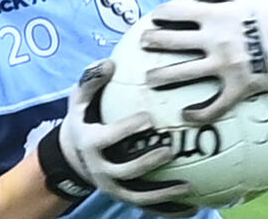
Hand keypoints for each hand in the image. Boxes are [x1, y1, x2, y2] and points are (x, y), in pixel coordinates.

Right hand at [56, 60, 198, 215]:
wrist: (74, 153)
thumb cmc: (84, 118)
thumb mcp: (79, 98)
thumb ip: (92, 80)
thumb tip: (110, 63)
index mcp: (90, 143)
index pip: (107, 138)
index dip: (125, 130)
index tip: (148, 118)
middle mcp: (100, 169)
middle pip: (124, 171)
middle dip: (146, 162)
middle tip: (170, 150)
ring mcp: (112, 187)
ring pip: (138, 196)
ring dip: (162, 194)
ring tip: (188, 186)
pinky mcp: (123, 198)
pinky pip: (148, 207)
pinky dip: (169, 210)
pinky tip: (194, 207)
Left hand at [141, 0, 267, 122]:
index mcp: (215, 14)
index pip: (176, 12)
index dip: (161, 15)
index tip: (153, 19)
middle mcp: (215, 39)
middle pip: (172, 41)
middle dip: (152, 41)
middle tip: (142, 44)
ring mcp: (226, 64)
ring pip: (184, 73)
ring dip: (163, 77)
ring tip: (149, 80)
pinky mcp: (240, 86)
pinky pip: (215, 104)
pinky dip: (199, 113)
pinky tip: (186, 116)